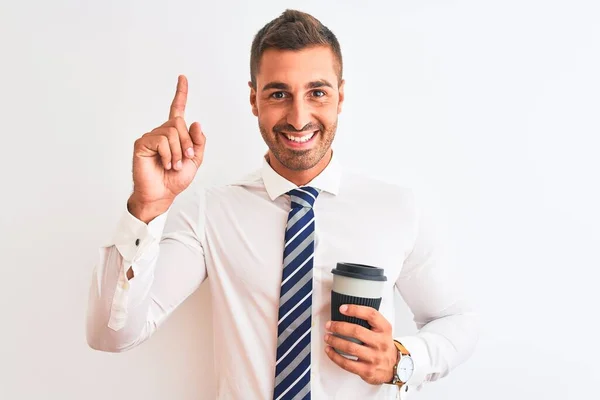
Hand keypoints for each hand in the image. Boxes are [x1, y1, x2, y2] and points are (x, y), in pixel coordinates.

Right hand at [129, 75, 205, 221]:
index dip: (181, 93)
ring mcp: (151, 137)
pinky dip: (168, 154)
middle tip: (185, 160)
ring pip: (171, 133)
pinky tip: (164, 164)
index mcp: (175, 134)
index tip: (183, 77)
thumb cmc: (175, 178)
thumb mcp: (195, 160)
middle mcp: (162, 132)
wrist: (162, 194)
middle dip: (187, 143)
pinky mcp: (142, 143)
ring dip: (177, 152)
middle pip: (179, 124)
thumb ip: (198, 142)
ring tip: (173, 165)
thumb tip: (195, 122)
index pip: (177, 109)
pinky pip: (161, 141)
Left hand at [324, 305, 397, 384]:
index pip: (371, 315)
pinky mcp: (367, 370)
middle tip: (329, 325)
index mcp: (384, 329)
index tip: (342, 308)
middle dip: (339, 327)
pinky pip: (347, 363)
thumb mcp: (383, 330)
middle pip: (357, 331)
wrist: (395, 367)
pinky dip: (335, 356)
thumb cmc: (383, 345)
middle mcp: (381, 343)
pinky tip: (329, 350)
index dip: (355, 310)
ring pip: (350, 347)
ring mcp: (374, 358)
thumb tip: (346, 312)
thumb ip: (370, 321)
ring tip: (327, 337)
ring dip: (335, 341)